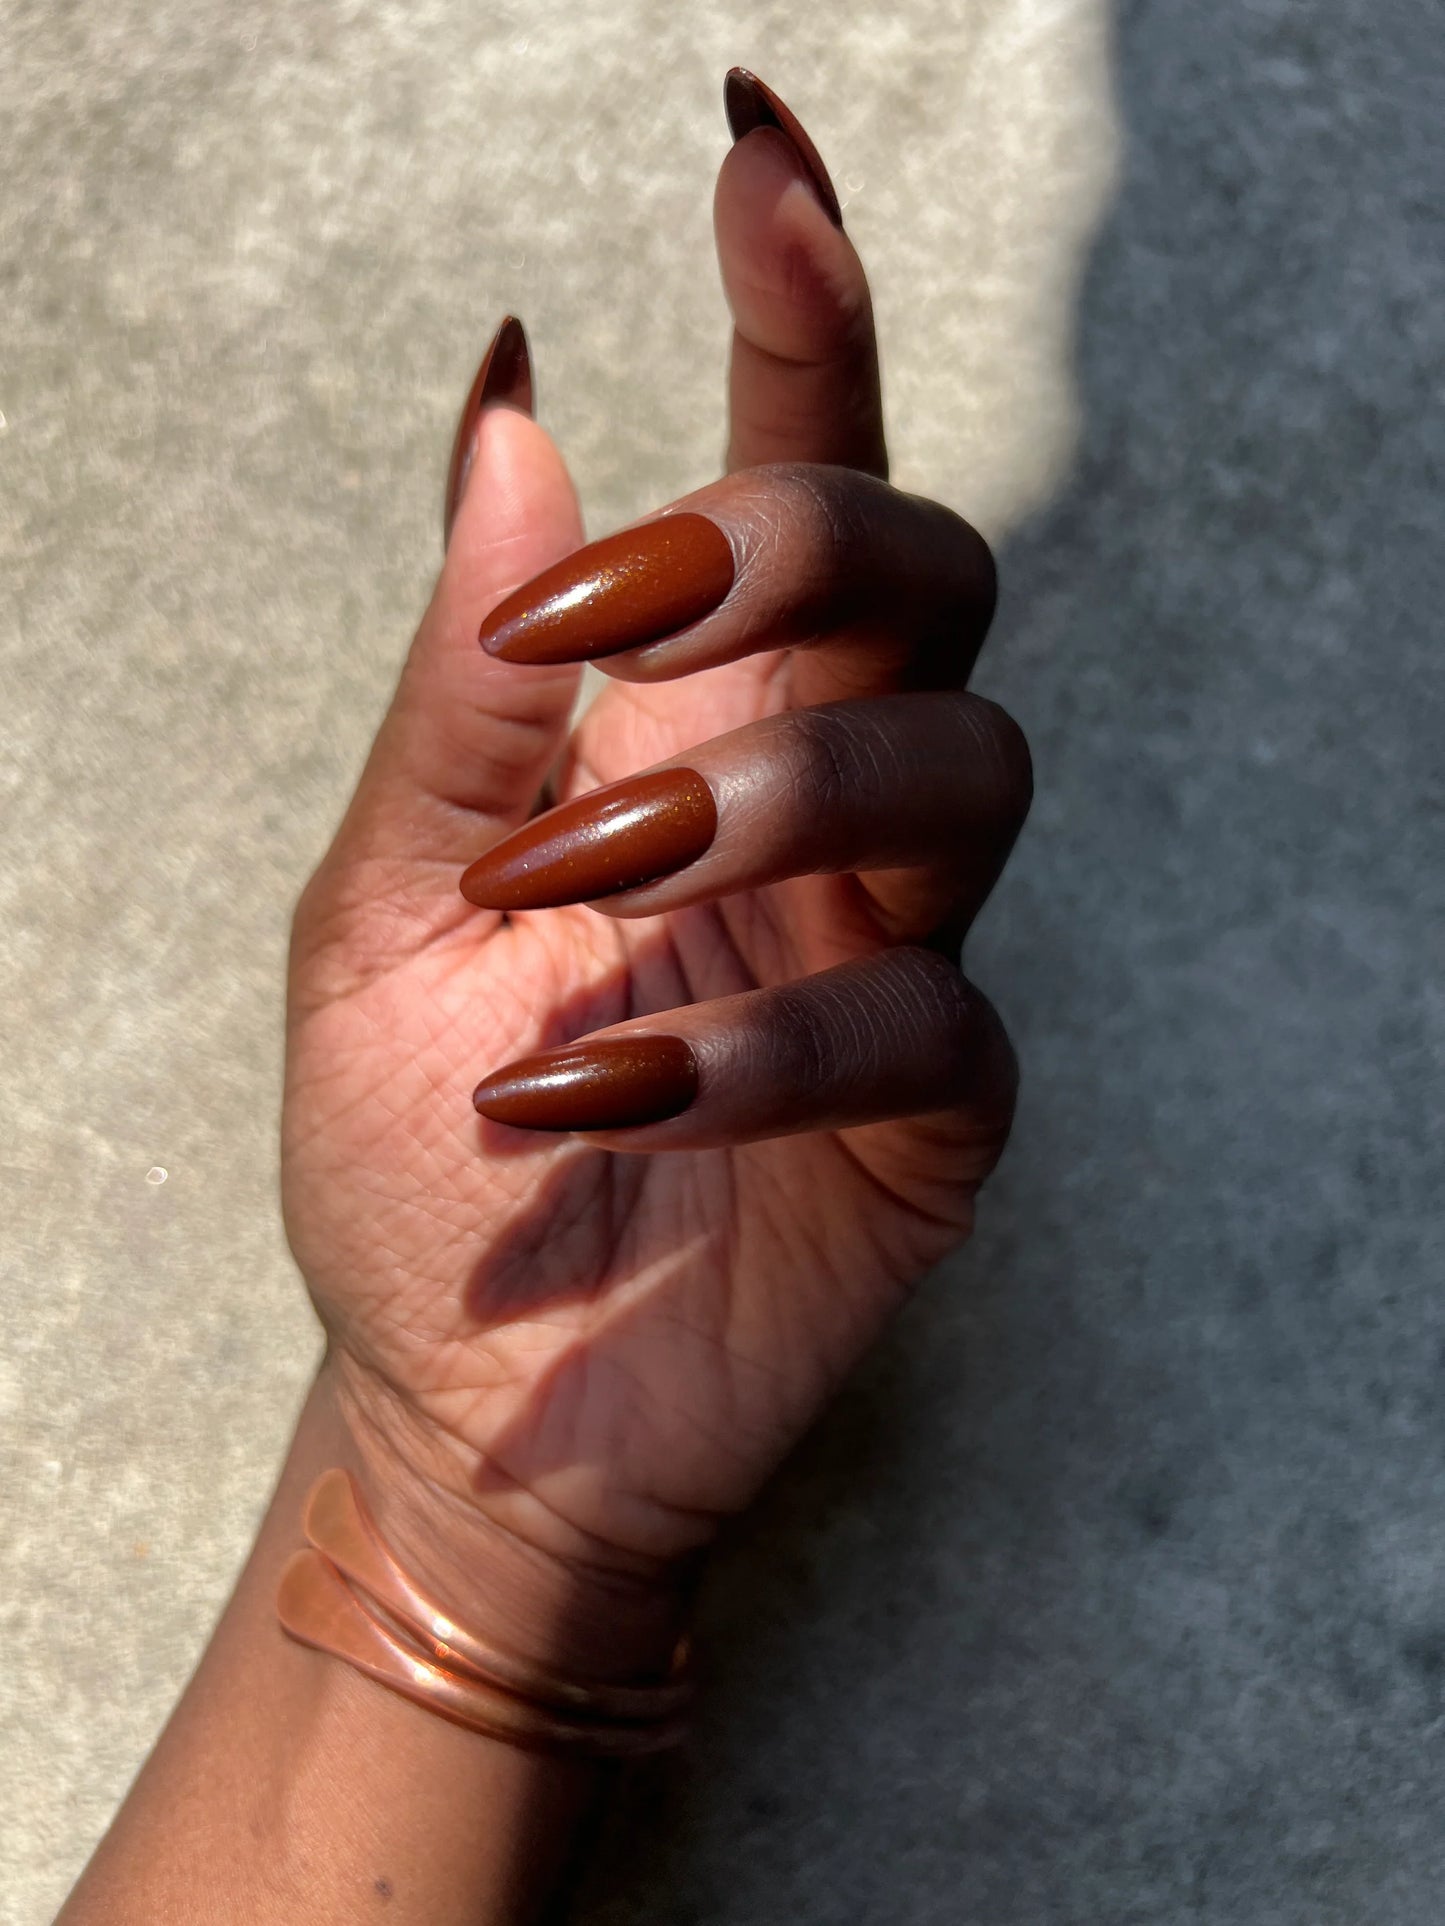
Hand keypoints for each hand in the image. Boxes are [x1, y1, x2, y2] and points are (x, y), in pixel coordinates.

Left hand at [281, 74, 1029, 1676]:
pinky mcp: (934, 1109)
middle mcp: (816, 808)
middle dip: (800, 539)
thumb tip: (507, 410)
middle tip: (604, 626)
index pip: (791, 480)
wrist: (464, 1392)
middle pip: (931, 571)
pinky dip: (758, 1036)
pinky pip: (924, 1014)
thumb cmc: (416, 1143)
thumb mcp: (380, 901)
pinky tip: (604, 1084)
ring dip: (766, 793)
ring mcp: (890, 951)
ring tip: (574, 889)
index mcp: (690, 726)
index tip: (756, 165)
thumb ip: (461, 687)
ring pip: (963, 763)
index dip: (802, 316)